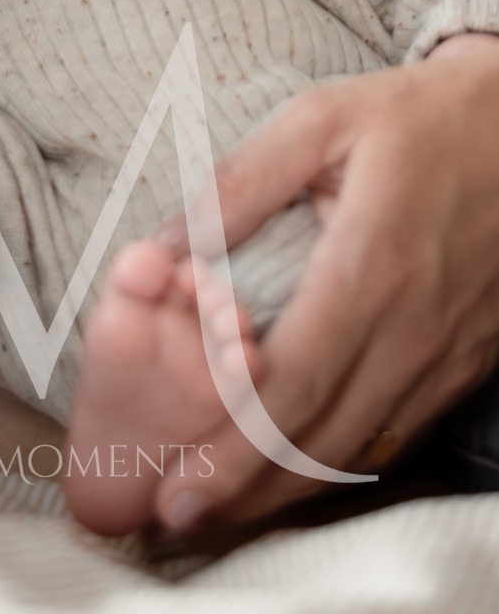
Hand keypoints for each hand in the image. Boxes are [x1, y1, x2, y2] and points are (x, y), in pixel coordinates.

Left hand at [152, 34, 498, 529]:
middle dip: (247, 488)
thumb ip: (239, 183)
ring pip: (363, 447)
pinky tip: (296, 466)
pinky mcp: (466, 362)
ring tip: (223, 502)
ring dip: (291, 486)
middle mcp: (414, 325)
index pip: (294, 384)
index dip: (233, 448)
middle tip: (179, 513)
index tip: (178, 484)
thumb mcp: (320, 119)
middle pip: (323, 437)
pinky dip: (343, 459)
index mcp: (372, 263)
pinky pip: (400, 429)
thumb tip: (164, 244)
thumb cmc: (417, 117)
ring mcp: (446, 352)